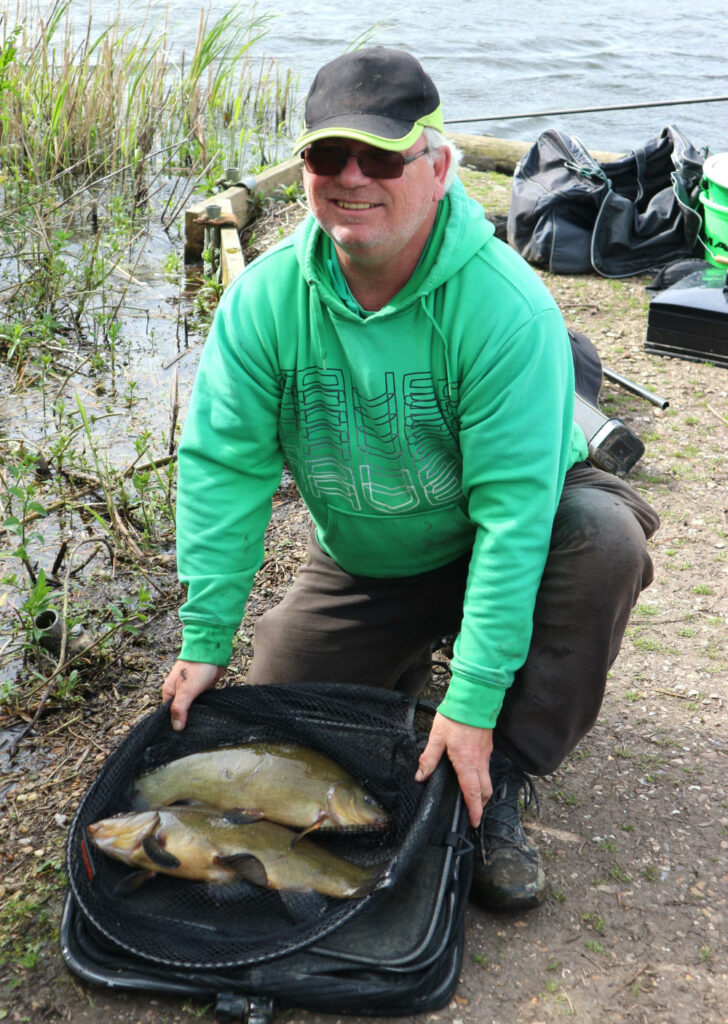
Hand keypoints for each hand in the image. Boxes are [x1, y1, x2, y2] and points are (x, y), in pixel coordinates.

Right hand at [162, 660, 225, 730]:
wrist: (212, 650)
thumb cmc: (197, 668)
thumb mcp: (186, 690)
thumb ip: (180, 708)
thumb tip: (176, 727)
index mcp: (170, 691)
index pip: (169, 713)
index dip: (175, 723)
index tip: (182, 735)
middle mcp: (178, 691)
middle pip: (181, 710)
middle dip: (187, 719)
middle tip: (195, 732)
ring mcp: (191, 689)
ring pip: (192, 706)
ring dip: (197, 713)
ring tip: (202, 727)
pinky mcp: (202, 687)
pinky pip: (202, 701)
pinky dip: (204, 707)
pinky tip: (209, 715)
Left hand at [415, 712, 493, 826]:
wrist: (473, 699)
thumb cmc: (455, 717)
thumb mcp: (436, 737)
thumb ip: (428, 758)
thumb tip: (420, 776)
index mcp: (466, 763)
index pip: (472, 792)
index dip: (474, 809)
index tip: (474, 821)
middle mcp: (479, 761)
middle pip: (485, 790)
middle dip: (480, 804)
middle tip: (474, 813)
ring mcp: (486, 754)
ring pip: (488, 779)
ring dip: (482, 791)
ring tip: (472, 797)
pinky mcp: (487, 747)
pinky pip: (487, 767)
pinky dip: (482, 777)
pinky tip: (472, 774)